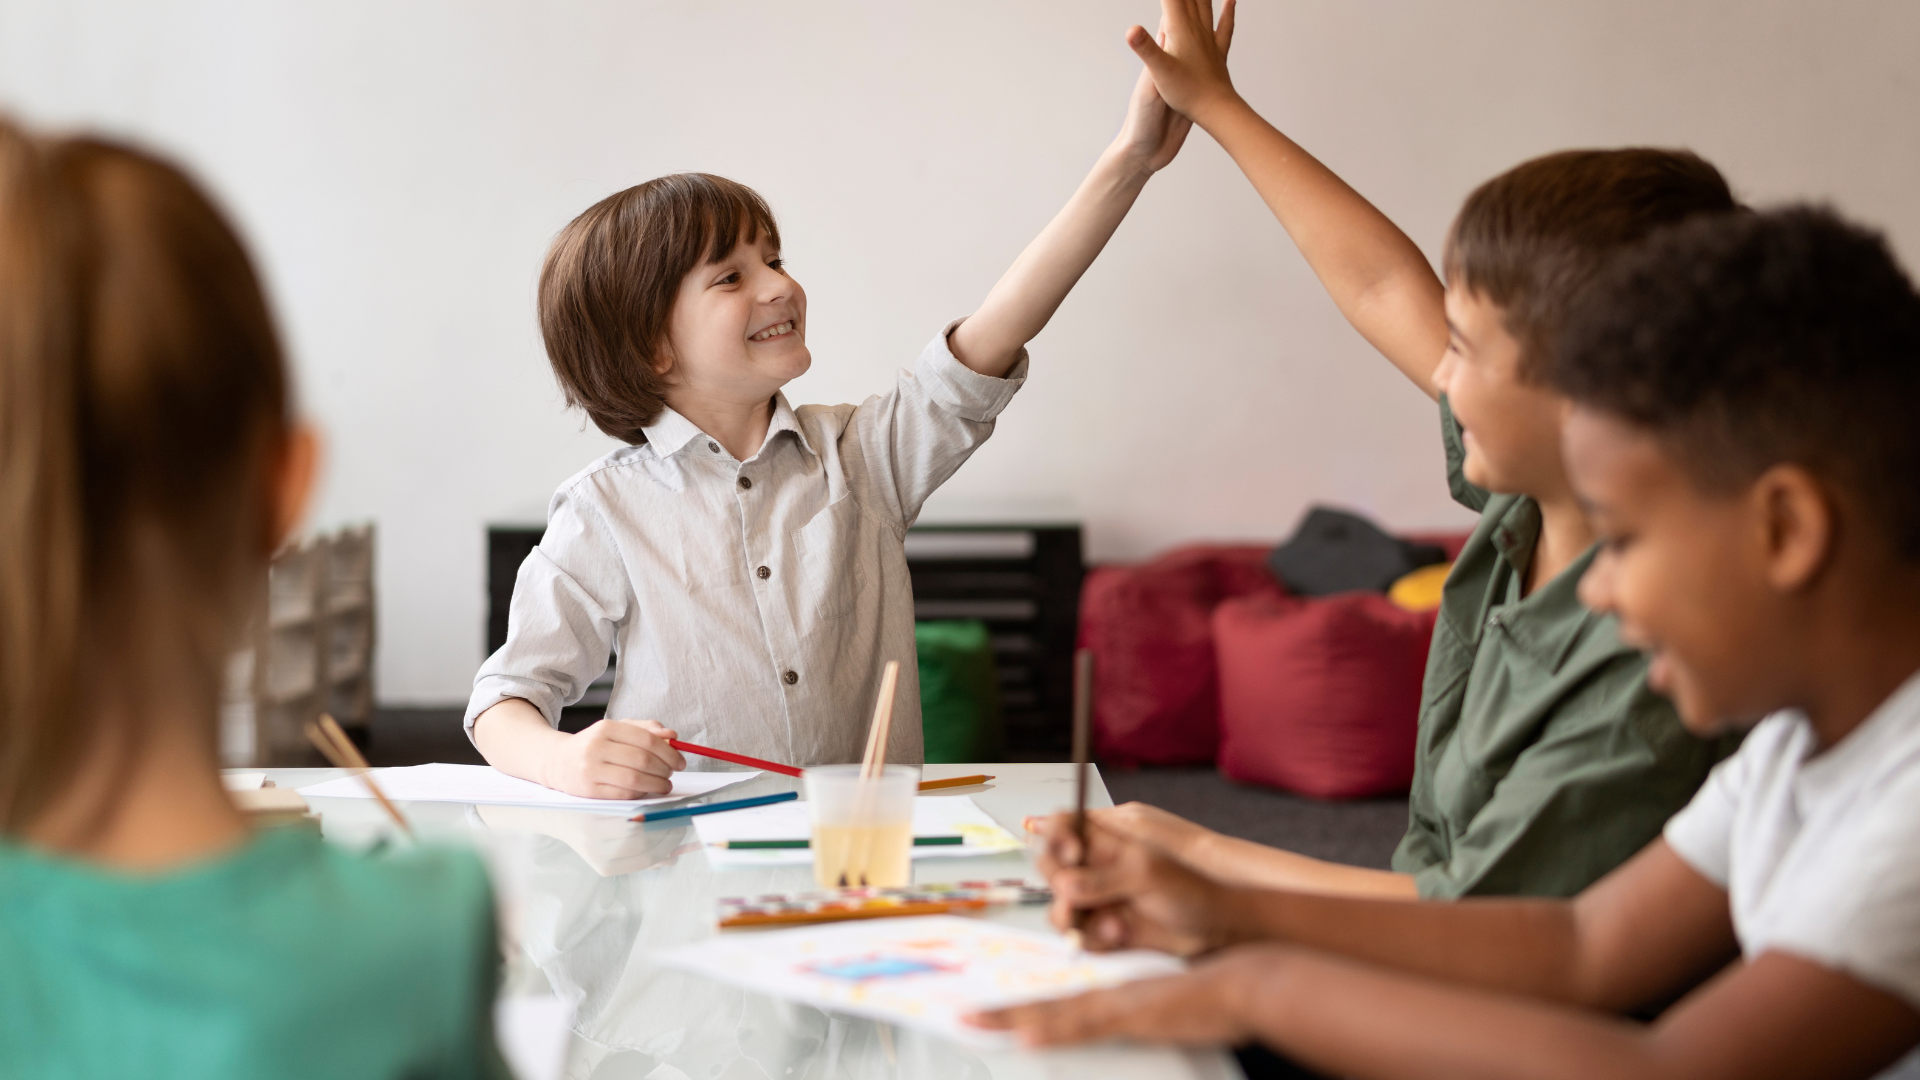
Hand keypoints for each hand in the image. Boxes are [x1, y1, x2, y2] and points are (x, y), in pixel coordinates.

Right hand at [538, 718, 685, 798]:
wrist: (557, 761)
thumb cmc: (594, 745)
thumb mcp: (617, 730)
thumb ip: (645, 729)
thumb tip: (672, 736)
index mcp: (606, 728)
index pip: (647, 740)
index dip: (669, 752)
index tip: (680, 761)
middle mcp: (596, 747)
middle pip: (643, 760)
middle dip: (665, 769)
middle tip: (673, 773)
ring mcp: (591, 769)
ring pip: (634, 778)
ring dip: (657, 784)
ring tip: (665, 784)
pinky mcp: (589, 789)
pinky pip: (623, 793)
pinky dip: (641, 793)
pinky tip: (647, 790)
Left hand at [968, 946, 1281, 1047]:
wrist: (1245, 980)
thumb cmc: (1217, 992)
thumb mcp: (1169, 1002)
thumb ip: (1143, 1010)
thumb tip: (1131, 1019)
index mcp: (1117, 991)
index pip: (1061, 1000)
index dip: (1026, 1008)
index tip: (996, 1011)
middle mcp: (1112, 992)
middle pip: (1048, 1004)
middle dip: (1005, 1013)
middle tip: (966, 1014)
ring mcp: (1120, 1004)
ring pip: (1055, 1012)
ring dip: (1015, 1019)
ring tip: (978, 1021)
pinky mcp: (1134, 1017)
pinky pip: (1086, 1027)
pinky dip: (1056, 1031)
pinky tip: (1030, 1037)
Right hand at [1032, 811, 1235, 956]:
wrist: (1216, 929)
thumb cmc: (1191, 888)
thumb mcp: (1146, 873)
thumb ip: (1102, 877)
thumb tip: (1064, 885)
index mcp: (1107, 839)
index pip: (1064, 827)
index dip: (1056, 837)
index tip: (1070, 853)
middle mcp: (1096, 867)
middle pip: (1052, 867)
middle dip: (1059, 882)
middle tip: (1075, 898)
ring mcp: (1098, 898)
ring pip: (1061, 905)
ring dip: (1077, 917)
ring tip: (1110, 925)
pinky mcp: (1102, 928)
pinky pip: (1079, 934)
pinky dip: (1094, 937)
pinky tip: (1119, 935)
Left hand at [1110, 6, 1235, 173]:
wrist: (1145, 153)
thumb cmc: (1140, 123)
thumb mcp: (1149, 90)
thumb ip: (1156, 62)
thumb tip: (1166, 31)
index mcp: (1158, 61)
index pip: (1169, 22)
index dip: (1178, 5)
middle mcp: (1170, 64)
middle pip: (1185, 28)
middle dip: (1196, 8)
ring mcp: (1182, 77)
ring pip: (1198, 45)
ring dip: (1208, 25)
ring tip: (1220, 3)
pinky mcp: (1192, 92)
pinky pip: (1206, 66)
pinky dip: (1214, 51)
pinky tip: (1218, 44)